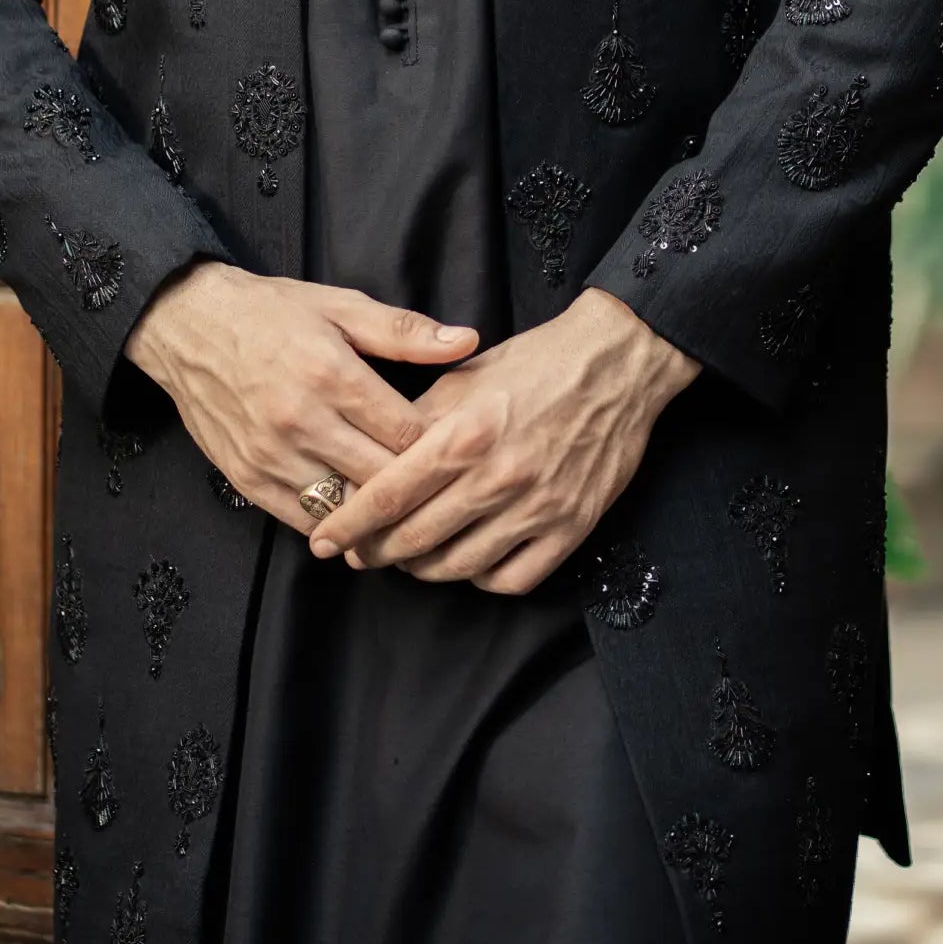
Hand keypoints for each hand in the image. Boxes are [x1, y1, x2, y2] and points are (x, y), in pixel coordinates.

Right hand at [123, 258, 478, 532]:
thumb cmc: (270, 313)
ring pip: (345, 509)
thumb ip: (405, 331)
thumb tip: (467, 342)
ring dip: (380, 514)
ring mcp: (269, 456)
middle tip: (448, 491)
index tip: (462, 450)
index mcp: (330, 374)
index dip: (443, 447)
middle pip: (382, 478)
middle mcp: (299, 421)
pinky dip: (336, 523)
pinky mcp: (246, 479)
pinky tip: (361, 516)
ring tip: (412, 511)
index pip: (407, 434)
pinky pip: (304, 520)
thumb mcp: (341, 307)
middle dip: (420, 487)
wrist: (187, 326)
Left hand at [305, 285, 699, 595]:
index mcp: (465, 434)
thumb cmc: (536, 365)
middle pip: (416, 540)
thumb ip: (417, 420)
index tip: (326, 542)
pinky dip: (481, 578)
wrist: (616, 364)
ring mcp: (538, 508)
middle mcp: (498, 477)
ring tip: (410, 557)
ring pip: (459, 567)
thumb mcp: (464, 377)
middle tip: (361, 553)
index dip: (349, 526)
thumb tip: (373, 460)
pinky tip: (469, 561)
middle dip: (377, 553)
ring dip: (424, 569)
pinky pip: (512, 579)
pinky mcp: (572, 528)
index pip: (389, 496)